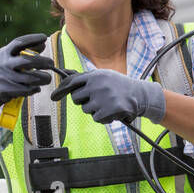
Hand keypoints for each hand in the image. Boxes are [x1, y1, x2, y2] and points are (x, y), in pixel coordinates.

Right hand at [0, 33, 52, 124]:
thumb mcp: (5, 57)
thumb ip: (23, 51)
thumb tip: (42, 44)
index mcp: (4, 53)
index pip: (19, 42)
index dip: (32, 39)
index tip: (43, 37)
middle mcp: (5, 64)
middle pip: (28, 61)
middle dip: (43, 62)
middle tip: (51, 63)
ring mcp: (6, 79)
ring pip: (30, 79)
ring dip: (42, 78)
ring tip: (46, 78)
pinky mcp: (7, 92)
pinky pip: (26, 90)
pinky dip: (33, 89)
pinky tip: (36, 88)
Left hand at [52, 69, 166, 126]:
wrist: (140, 95)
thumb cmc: (119, 86)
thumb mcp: (103, 76)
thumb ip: (85, 78)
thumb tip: (65, 74)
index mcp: (94, 75)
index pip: (71, 82)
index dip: (60, 90)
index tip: (53, 97)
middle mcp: (97, 84)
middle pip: (76, 98)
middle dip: (84, 101)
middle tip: (97, 100)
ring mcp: (103, 97)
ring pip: (86, 110)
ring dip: (95, 110)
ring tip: (108, 104)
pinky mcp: (108, 110)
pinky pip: (96, 118)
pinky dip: (103, 117)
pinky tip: (112, 111)